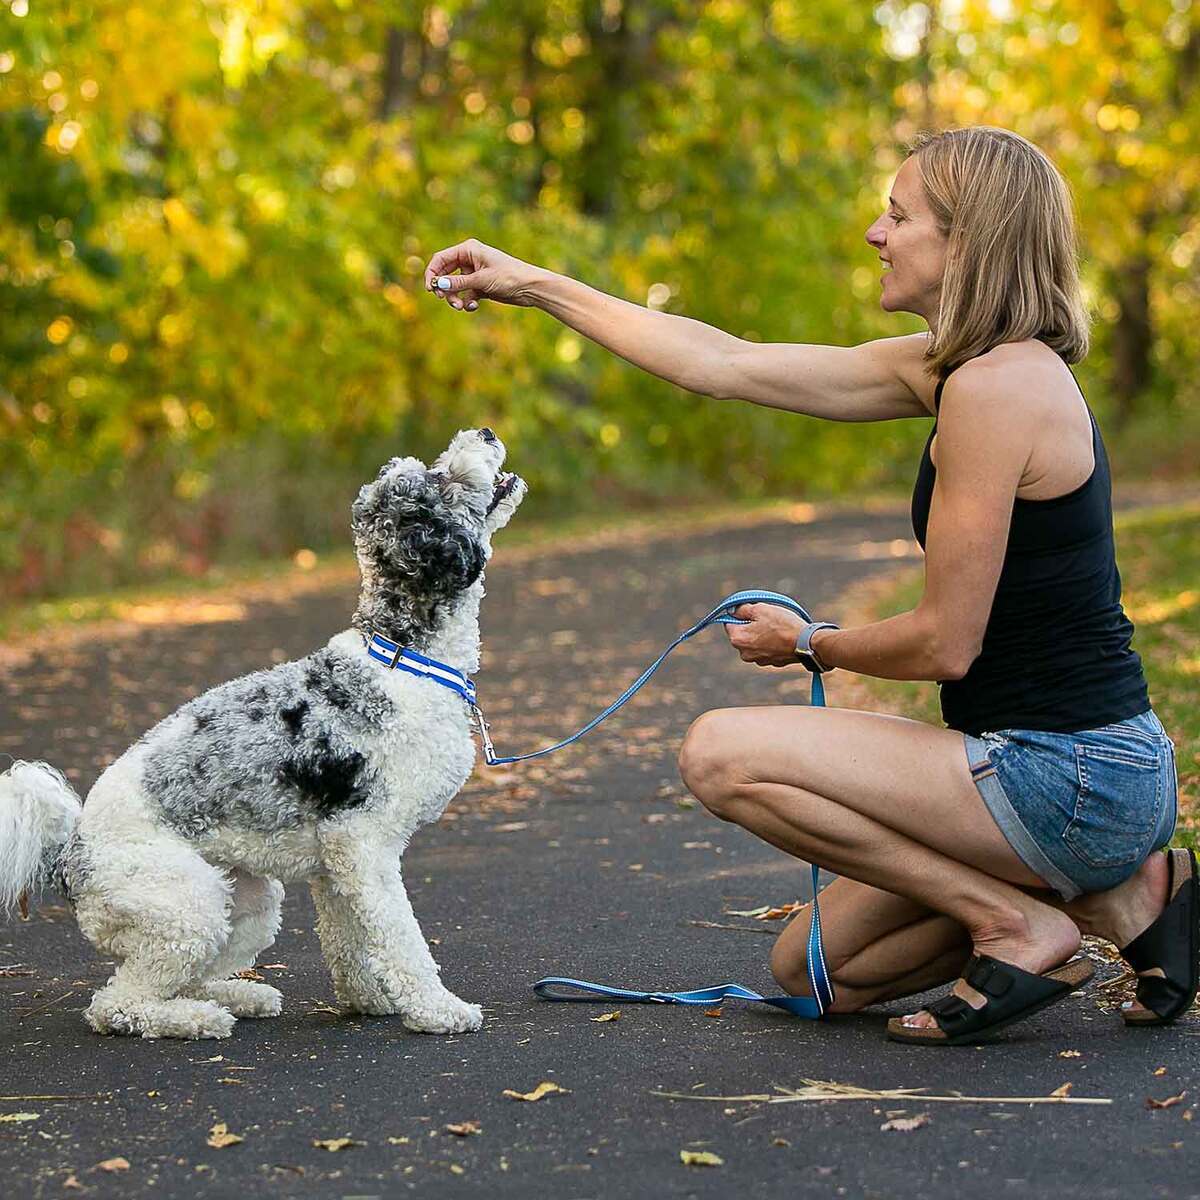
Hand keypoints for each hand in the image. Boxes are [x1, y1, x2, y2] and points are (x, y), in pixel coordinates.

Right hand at [423, 238, 540, 311]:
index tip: (430, 289)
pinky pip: (465, 295)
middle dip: (444, 289)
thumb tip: (439, 285)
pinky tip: (474, 306)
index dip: (432, 273)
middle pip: (445, 274)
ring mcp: (474, 274)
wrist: (531, 288)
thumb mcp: (482, 280)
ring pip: (454, 287)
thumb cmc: (509, 277)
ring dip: (454, 298)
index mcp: (468, 250)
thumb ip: (459, 283)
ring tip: (461, 306)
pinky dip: (467, 302)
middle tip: (445, 299)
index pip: (441, 259)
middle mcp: (469, 260)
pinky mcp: (480, 287)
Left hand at [724, 603, 805, 667]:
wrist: (806, 643)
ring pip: (755, 641)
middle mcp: (744, 654)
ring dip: (762, 633)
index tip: (751, 610)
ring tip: (777, 627)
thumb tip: (734, 610)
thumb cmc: (783, 625)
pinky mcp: (771, 663)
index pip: (729, 622)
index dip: (738, 613)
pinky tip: (782, 636)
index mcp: (738, 639)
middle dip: (751, 624)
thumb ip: (742, 609)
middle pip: (742, 633)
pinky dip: (771, 642)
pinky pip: (767, 649)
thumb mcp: (760, 609)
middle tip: (766, 617)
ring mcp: (758, 660)